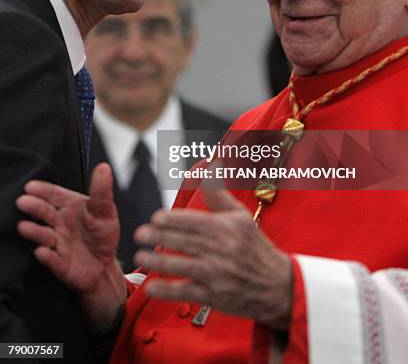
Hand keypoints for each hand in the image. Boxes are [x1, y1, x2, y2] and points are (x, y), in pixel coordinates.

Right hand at [16, 163, 126, 331]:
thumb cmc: (101, 233)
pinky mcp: (59, 263)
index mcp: (69, 206)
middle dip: (34, 207)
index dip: (42, 190)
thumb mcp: (105, 210)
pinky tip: (41, 251)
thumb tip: (104, 167)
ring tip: (24, 226)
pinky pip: (52, 259)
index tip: (31, 186)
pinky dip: (46, 256)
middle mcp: (59, 222)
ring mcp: (57, 242)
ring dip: (34, 231)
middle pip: (45, 212)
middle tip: (23, 201)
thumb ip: (102, 191)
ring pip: (44, 235)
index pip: (53, 194)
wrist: (103, 264)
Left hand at [134, 189, 292, 329]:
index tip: (156, 217)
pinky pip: (186, 292)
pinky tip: (151, 286)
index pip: (195, 221)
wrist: (277, 285)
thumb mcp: (241, 216)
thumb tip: (210, 167)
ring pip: (182, 266)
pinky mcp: (214, 296)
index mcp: (227, 228)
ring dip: (158, 262)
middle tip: (140, 233)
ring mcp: (217, 275)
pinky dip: (167, 290)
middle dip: (160, 237)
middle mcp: (222, 250)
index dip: (173, 220)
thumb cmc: (255, 247)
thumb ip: (219, 194)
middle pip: (185, 242)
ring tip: (141, 256)